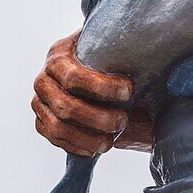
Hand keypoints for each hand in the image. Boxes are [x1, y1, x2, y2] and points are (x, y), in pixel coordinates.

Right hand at [32, 32, 151, 155]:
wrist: (83, 61)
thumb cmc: (102, 53)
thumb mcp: (106, 42)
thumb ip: (120, 44)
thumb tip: (153, 47)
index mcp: (58, 54)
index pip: (74, 77)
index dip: (102, 88)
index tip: (130, 91)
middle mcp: (43, 79)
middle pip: (66, 106)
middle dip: (98, 118)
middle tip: (123, 121)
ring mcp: (39, 102)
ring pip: (58, 127)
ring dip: (87, 138)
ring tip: (111, 142)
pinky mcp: (41, 122)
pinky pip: (55, 139)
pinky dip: (76, 146)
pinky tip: (95, 150)